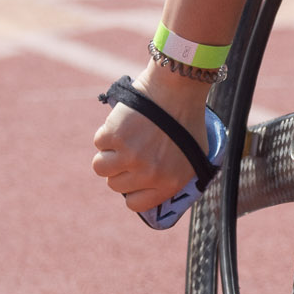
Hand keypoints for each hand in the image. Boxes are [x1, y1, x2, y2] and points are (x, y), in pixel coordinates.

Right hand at [91, 63, 214, 213]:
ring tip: (123, 138)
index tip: (132, 177)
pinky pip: (99, 142)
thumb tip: (155, 189)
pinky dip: (106, 132)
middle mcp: (148, 174)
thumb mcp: (194, 156)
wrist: (177, 88)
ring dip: (108, 153)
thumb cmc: (188, 119)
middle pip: (115, 184)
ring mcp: (130, 156)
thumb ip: (175, 176)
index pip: (135, 204)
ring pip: (100, 167)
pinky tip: (123, 122)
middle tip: (130, 150)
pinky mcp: (114, 136)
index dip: (131, 189)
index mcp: (169, 183)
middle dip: (120, 168)